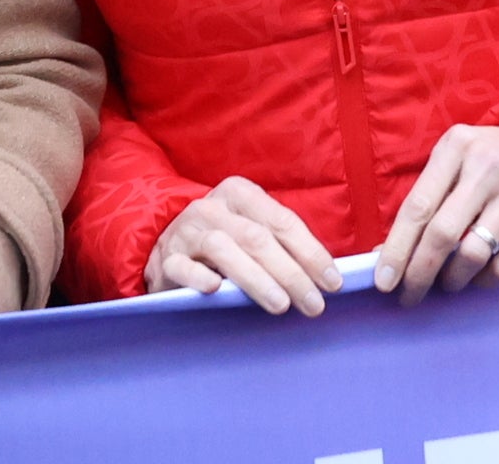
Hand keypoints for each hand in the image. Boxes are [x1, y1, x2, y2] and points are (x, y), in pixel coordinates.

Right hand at [148, 177, 340, 316]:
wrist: (167, 254)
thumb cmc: (223, 246)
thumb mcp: (252, 235)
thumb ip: (282, 247)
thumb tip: (328, 278)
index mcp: (240, 193)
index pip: (282, 222)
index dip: (311, 252)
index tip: (333, 283)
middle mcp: (211, 207)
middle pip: (257, 237)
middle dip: (291, 273)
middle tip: (314, 304)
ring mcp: (185, 231)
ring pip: (223, 249)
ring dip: (256, 278)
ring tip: (281, 305)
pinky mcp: (165, 259)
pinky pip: (182, 267)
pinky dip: (200, 277)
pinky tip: (217, 290)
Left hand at [373, 122, 498, 305]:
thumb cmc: (493, 153)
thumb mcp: (457, 153)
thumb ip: (428, 193)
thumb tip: (389, 249)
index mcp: (458, 148)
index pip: (418, 207)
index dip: (396, 249)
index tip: (383, 281)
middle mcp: (488, 169)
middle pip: (442, 235)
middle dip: (418, 274)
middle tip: (408, 295)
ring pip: (472, 256)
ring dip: (451, 280)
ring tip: (445, 282)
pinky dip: (485, 282)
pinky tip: (478, 277)